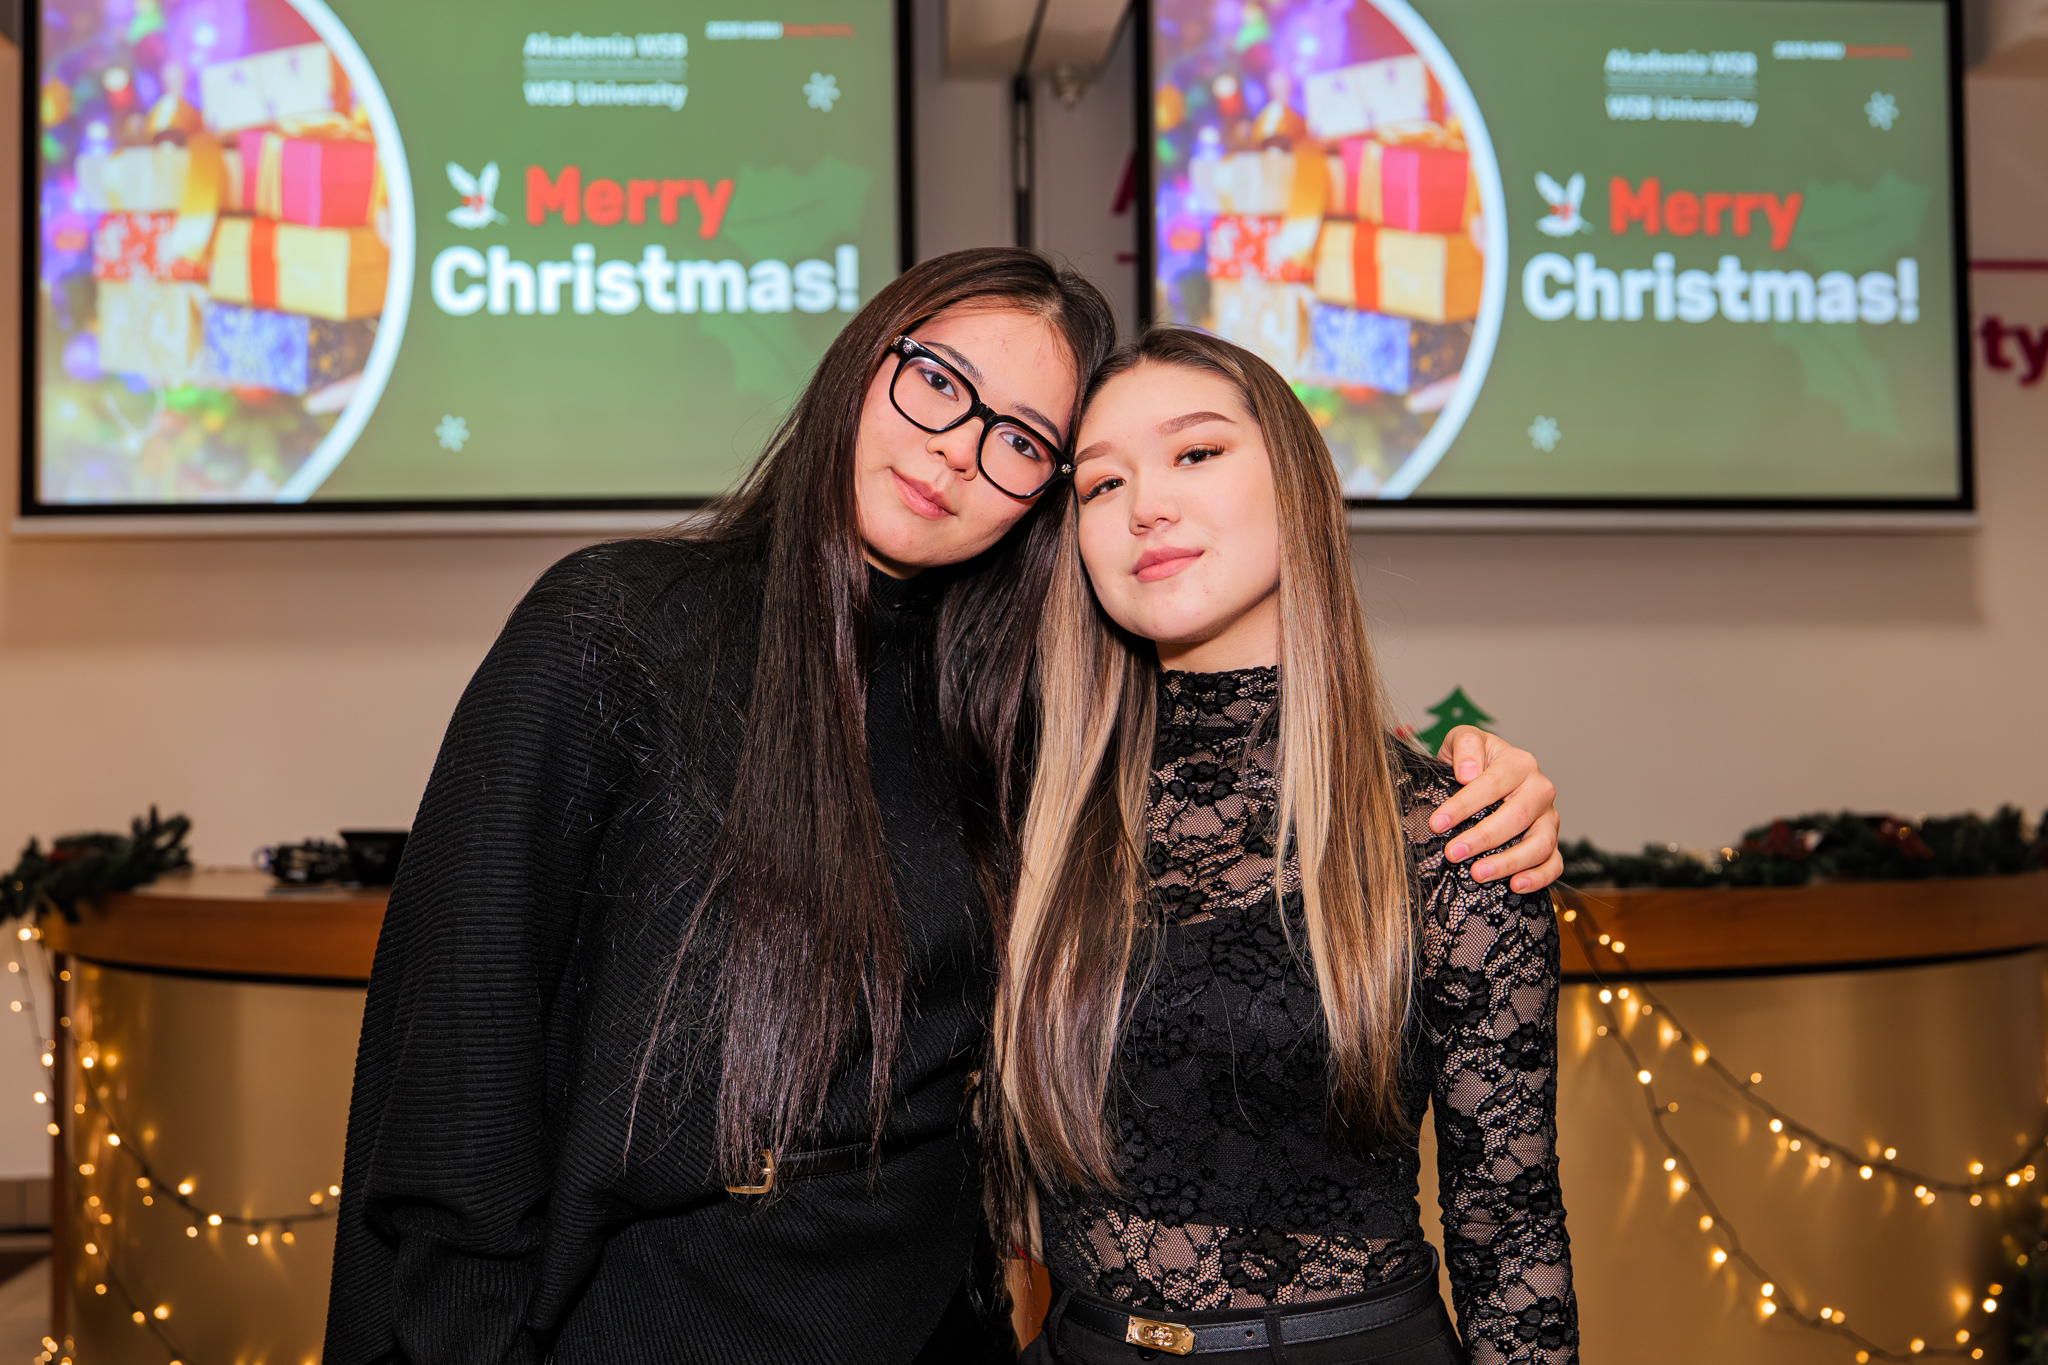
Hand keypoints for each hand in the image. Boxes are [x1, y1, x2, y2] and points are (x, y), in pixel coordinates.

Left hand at [1428, 726, 1562, 893]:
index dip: (1463, 806)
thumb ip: (1465, 745)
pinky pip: (1553, 863)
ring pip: (1539, 844)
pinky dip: (1539, 877)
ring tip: (1477, 873)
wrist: (1486, 773)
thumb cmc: (1472, 760)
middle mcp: (1539, 789)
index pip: (1491, 785)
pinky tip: (1515, 885)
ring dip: (1508, 862)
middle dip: (1482, 838)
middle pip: (1517, 817)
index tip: (1438, 823)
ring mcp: (1548, 818)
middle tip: (1452, 853)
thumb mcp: (1462, 740)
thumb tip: (1468, 773)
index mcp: (1518, 763)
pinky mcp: (1551, 841)